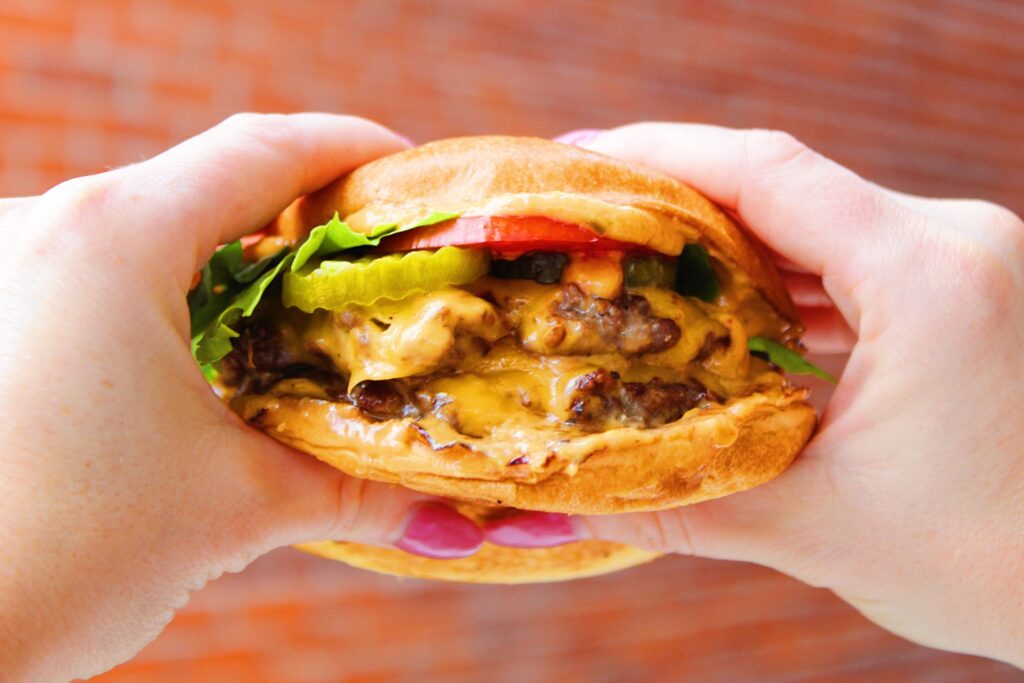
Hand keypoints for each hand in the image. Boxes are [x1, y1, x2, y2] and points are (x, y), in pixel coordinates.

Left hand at [0, 114, 484, 680]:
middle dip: (299, 215)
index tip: (412, 176)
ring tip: (299, 313)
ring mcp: (2, 267)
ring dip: (229, 260)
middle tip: (374, 260)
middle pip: (205, 185)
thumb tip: (452, 526)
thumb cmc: (58, 558)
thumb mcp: (231, 510)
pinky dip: (167, 294)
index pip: (263, 151)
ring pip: (146, 230)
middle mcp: (45, 228)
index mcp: (114, 240)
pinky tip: (204, 352)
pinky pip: (96, 272)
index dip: (352, 150)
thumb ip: (353, 497)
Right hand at [498, 123, 1023, 665]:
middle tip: (587, 219)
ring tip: (635, 266)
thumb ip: (682, 507)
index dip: (659, 155)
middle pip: (784, 186)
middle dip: (676, 199)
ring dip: (725, 243)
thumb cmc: (997, 565)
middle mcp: (955, 245)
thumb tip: (565, 505)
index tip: (576, 159)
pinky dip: (777, 279)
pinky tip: (721, 311)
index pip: (768, 174)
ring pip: (815, 223)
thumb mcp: (822, 530)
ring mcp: (965, 263)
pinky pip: (848, 260)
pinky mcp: (961, 292)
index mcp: (928, 279)